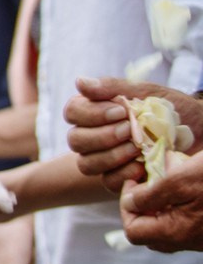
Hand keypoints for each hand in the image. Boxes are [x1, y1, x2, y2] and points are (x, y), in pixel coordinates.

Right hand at [64, 79, 202, 190]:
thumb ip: (113, 87)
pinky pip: (108, 181)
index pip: (72, 112)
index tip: (121, 111)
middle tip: (130, 131)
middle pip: (75, 140)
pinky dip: (125, 172)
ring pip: (86, 164)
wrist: (201, 132)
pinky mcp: (119, 179)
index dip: (91, 114)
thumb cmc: (174, 110)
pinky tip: (143, 164)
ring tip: (137, 148)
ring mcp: (104, 160)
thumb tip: (79, 82)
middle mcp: (93, 136)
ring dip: (111, 156)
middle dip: (102, 136)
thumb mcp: (148, 93)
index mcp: (96, 111)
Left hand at [123, 150, 202, 251]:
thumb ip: (151, 196)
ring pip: (169, 231)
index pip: (133, 232)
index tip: (135, 182)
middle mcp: (190, 242)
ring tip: (167, 186)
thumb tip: (131, 203)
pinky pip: (188, 227)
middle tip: (148, 186)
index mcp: (177, 232)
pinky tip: (188, 191)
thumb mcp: (182, 180)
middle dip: (142, 211)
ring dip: (161, 211)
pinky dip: (179, 211)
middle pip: (150, 235)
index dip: (126, 207)